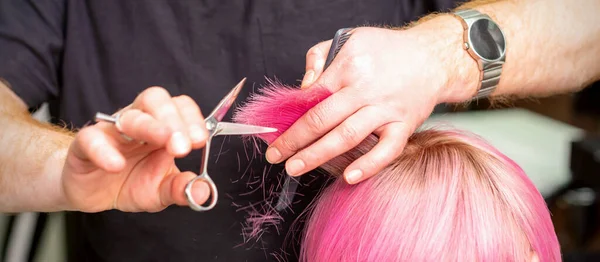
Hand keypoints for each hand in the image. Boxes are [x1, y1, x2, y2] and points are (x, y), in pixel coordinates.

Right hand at [61, 87, 209, 211]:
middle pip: (156, 100)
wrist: (93, 192)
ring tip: (163, 142)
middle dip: (174, 120)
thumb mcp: (160, 191)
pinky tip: (116, 165)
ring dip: (149, 127)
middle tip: (183, 146)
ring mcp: (112, 130)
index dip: (192, 119)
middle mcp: (139, 122)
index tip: (199, 141)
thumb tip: (203, 192)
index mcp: (162, 128)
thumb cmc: (130, 182)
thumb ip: (180, 188)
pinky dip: (105, 150)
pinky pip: (92, 139)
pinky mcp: (85, 144)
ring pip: (129, 115)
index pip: (180, 107)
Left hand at [266, 18, 477, 183]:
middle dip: (294, 141)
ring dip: (317, 155)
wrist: (433, 57)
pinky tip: (349, 177)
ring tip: (295, 168)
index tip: (273, 132)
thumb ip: (319, 58)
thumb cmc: (387, 49)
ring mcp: (386, 109)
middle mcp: (365, 89)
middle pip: (322, 119)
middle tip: (275, 156)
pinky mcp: (405, 125)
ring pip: (346, 136)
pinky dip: (368, 166)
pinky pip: (386, 150)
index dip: (289, 117)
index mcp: (348, 67)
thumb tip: (303, 88)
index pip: (310, 97)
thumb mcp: (349, 38)